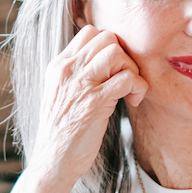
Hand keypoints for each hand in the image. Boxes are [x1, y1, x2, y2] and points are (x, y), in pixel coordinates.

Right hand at [16, 25, 147, 192]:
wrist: (52, 161)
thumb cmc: (62, 132)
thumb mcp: (61, 94)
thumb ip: (77, 75)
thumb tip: (106, 62)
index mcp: (58, 66)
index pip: (90, 32)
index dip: (110, 47)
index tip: (115, 69)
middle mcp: (67, 70)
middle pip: (107, 38)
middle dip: (124, 56)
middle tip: (126, 80)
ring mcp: (80, 85)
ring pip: (116, 52)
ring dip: (132, 70)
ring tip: (130, 91)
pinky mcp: (95, 102)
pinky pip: (127, 78)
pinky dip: (139, 87)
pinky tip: (134, 101)